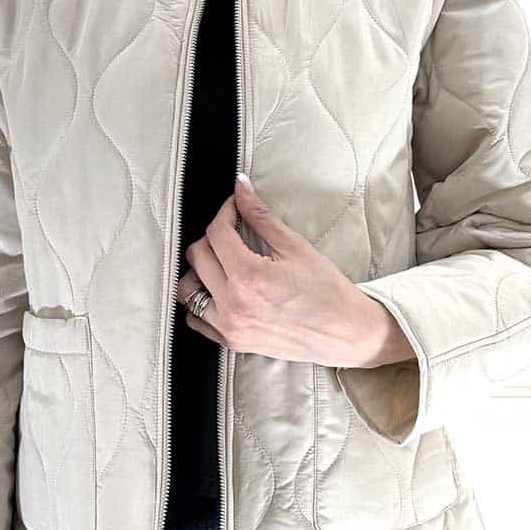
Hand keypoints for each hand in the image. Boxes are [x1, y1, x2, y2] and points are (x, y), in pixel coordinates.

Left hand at [177, 174, 414, 368]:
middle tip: (232, 232)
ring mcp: (229, 326)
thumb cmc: (326, 291)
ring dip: (198, 270)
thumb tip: (241, 187)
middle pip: (197, 256)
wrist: (344, 332)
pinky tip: (219, 290)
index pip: (217, 233)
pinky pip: (195, 319)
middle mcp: (233, 304)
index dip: (225, 213)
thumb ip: (261, 217)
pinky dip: (200, 302)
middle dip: (212, 237)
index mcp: (249, 277)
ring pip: (186, 289)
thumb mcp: (295, 247)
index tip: (235, 208)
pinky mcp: (231, 342)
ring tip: (221, 262)